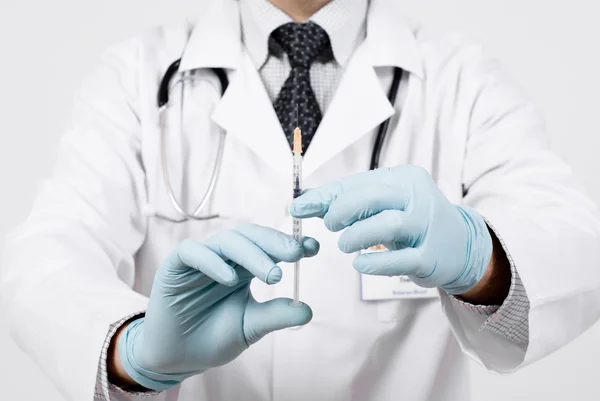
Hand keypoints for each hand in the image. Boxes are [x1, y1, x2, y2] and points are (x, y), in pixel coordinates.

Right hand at [117, 224, 318, 390]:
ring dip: (252, 254)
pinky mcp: (175, 265)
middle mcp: (225, 257)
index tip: (314, 247)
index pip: (269, 246)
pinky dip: (212, 260)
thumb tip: (307, 310)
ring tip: (272, 275)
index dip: (290, 243)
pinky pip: (192, 251)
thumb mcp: (250, 327)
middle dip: (275, 242)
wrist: (178, 357)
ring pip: (227, 241)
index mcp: (245, 267)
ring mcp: (200, 258)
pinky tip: (230, 278)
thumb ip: (275, 316)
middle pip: (251, 236)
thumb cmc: (213, 337)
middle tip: (296, 253)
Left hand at [291, 166, 491, 294]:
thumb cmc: (410, 221)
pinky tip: (360, 265)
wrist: (461, 246)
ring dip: (357, 236)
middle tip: (330, 225)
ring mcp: (427, 227)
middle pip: (372, 196)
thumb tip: (301, 202)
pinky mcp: (432, 257)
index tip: (297, 207)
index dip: (324, 196)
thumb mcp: (383, 205)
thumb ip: (346, 201)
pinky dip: (375, 263)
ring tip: (345, 245)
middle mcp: (418, 197)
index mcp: (404, 177)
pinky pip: (400, 259)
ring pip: (388, 225)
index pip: (358, 182)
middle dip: (342, 210)